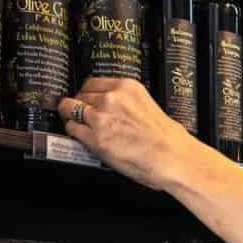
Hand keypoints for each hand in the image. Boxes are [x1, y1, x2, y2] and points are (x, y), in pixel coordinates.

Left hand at [58, 78, 190, 190]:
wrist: (173, 158)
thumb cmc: (168, 139)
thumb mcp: (148, 105)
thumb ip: (127, 102)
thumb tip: (115, 109)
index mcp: (126, 87)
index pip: (92, 83)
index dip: (87, 94)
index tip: (87, 100)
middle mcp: (111, 99)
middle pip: (79, 95)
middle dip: (79, 105)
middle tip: (82, 115)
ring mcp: (101, 118)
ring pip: (70, 109)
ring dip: (72, 118)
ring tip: (79, 126)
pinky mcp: (95, 139)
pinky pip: (72, 129)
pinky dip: (73, 132)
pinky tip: (80, 137)